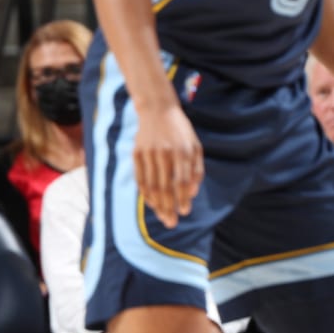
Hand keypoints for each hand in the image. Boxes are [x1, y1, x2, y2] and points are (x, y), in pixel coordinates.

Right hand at [133, 97, 203, 228]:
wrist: (157, 110)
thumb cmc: (180, 131)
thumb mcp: (195, 146)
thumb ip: (196, 170)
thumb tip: (192, 193)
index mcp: (183, 152)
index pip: (182, 181)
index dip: (183, 198)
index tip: (184, 212)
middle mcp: (165, 153)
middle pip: (165, 186)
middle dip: (168, 207)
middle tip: (170, 222)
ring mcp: (149, 153)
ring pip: (152, 185)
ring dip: (156, 204)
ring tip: (161, 216)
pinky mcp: (137, 153)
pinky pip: (140, 178)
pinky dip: (145, 192)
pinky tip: (150, 203)